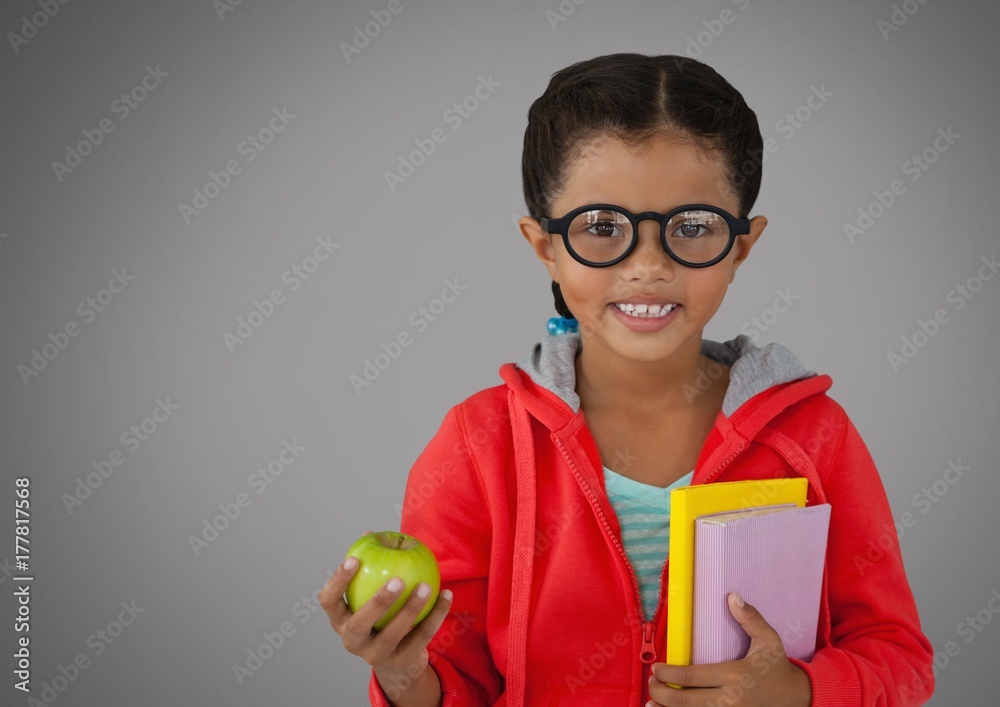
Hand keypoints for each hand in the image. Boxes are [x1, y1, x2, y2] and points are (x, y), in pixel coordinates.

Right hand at [319, 530, 453, 688]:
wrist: (398, 660)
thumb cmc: (381, 615)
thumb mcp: (369, 593)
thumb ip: (370, 566)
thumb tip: (369, 533)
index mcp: (340, 620)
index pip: (329, 601)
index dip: (338, 580)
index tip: (354, 558)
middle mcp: (352, 641)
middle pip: (360, 624)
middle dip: (378, 602)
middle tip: (398, 580)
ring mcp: (376, 655)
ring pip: (393, 635)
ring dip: (411, 609)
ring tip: (426, 585)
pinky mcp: (402, 662)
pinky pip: (421, 637)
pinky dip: (436, 615)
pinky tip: (446, 594)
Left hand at [648, 593, 811, 706]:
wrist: (799, 700)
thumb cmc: (778, 669)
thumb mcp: (768, 641)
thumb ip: (750, 619)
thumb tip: (732, 596)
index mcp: (735, 675)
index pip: (691, 677)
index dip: (668, 674)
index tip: (656, 669)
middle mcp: (730, 700)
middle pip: (684, 701)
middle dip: (661, 693)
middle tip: (651, 684)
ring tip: (651, 703)